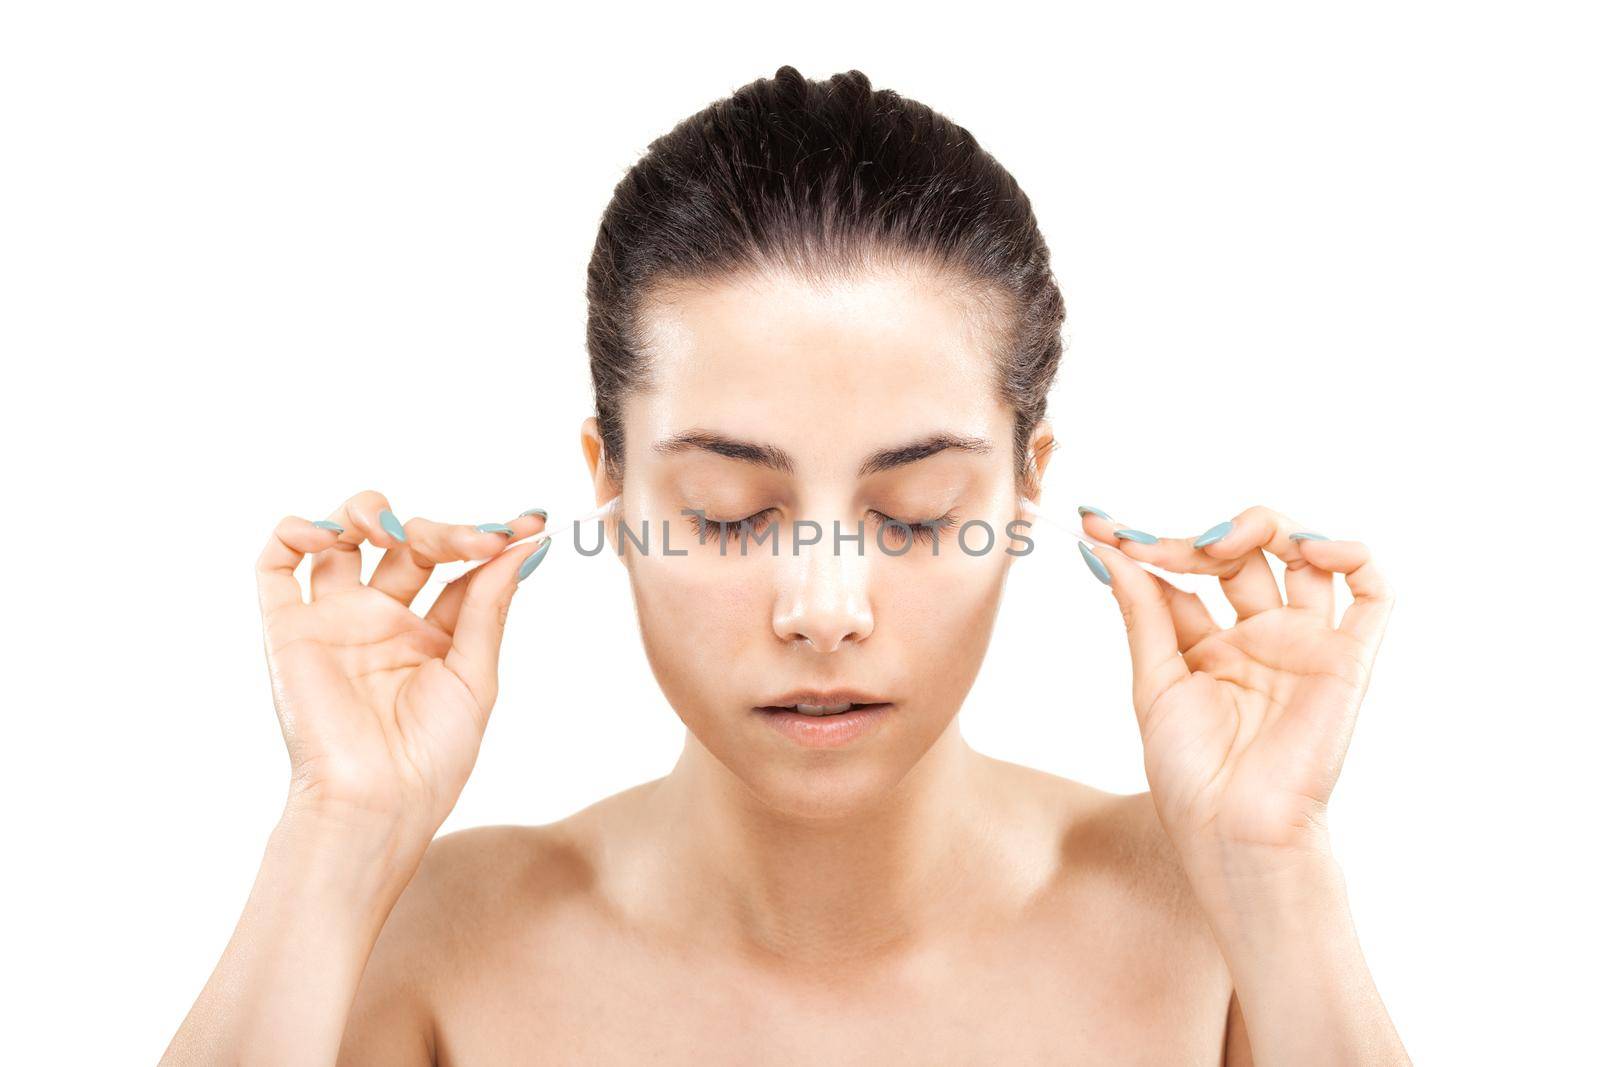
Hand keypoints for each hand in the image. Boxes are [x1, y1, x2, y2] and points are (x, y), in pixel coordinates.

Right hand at [254, 489, 550, 843]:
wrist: (375, 802)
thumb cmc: (431, 758)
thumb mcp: (476, 676)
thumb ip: (488, 607)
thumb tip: (523, 545)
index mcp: (430, 635)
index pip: (456, 567)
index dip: (487, 540)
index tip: (527, 525)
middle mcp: (381, 620)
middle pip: (407, 544)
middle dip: (443, 531)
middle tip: (478, 541)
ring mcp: (334, 620)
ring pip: (342, 536)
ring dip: (369, 512)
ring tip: (396, 531)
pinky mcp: (289, 628)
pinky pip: (275, 564)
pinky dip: (296, 530)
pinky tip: (332, 535)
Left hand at [1077, 504, 1394, 875]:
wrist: (1235, 832)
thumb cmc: (1191, 777)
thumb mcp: (1154, 683)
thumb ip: (1142, 612)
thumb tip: (1109, 549)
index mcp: (1210, 646)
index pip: (1184, 574)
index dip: (1146, 543)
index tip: (1097, 523)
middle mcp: (1260, 637)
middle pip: (1241, 554)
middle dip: (1198, 537)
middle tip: (1155, 544)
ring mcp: (1304, 644)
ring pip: (1305, 555)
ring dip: (1270, 527)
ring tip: (1224, 542)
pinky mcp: (1348, 658)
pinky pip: (1372, 593)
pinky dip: (1352, 554)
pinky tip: (1312, 548)